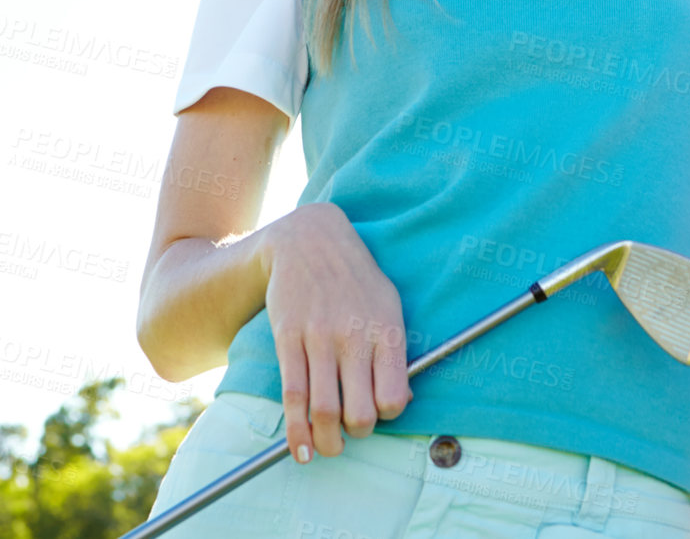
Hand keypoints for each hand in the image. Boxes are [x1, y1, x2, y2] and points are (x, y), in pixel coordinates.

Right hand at [259, 202, 410, 460]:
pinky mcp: (288, 338)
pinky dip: (295, 430)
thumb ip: (395, 353)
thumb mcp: (389, 305)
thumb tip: (400, 402)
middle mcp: (354, 337)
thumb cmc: (356, 279)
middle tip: (352, 432)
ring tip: (327, 449)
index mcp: (387, 330)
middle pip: (359, 412)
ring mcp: (319, 338)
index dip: (388, 415)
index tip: (380, 412)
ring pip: (323, 410)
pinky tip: (299, 447)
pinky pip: (292, 394)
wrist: (311, 239)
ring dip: (326, 442)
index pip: (394, 396)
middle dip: (357, 435)